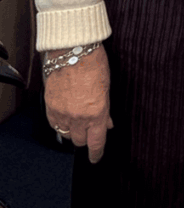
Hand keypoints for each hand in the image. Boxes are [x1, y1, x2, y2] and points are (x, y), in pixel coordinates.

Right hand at [44, 46, 112, 163]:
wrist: (74, 49)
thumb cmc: (94, 63)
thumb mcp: (107, 88)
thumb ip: (106, 110)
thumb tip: (107, 123)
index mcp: (97, 112)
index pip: (97, 143)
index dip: (97, 153)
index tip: (96, 157)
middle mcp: (79, 116)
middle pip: (80, 141)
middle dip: (86, 138)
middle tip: (89, 131)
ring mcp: (63, 112)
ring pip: (66, 134)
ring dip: (72, 131)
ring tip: (77, 121)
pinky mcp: (50, 106)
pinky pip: (54, 124)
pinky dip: (59, 123)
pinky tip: (65, 116)